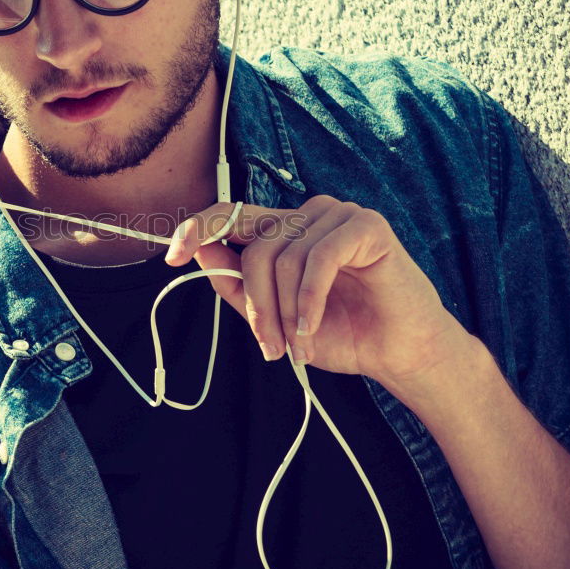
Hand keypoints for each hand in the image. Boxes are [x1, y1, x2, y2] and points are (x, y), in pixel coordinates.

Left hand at [164, 195, 471, 389]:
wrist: (399, 353)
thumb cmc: (340, 333)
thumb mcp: (275, 317)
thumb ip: (237, 285)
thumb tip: (198, 251)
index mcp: (284, 231)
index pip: (231, 215)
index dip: (197, 229)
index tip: (170, 256)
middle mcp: (307, 215)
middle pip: (256, 247)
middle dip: (257, 304)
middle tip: (270, 347)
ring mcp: (337, 215)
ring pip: (284, 257)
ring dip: (285, 311)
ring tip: (298, 345)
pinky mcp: (365, 226)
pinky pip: (318, 258)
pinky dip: (309, 299)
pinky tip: (312, 328)